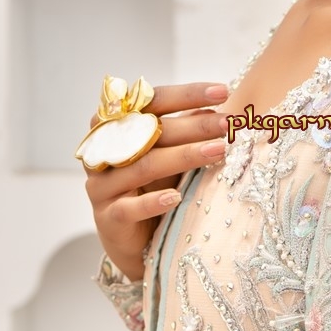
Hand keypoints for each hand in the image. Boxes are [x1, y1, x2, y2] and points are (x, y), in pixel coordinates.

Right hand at [84, 81, 230, 279]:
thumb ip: (186, 130)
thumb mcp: (171, 154)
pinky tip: (177, 197)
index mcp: (115, 126)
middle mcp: (103, 151)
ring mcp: (102, 185)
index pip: (151, 100)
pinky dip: (153, 202)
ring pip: (144, 166)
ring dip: (183, 157)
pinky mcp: (107, 218)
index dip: (186, 94)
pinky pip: (129, 208)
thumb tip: (218, 111)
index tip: (223, 92)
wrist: (132, 238)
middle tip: (228, 123)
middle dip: (193, 125)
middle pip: (148, 131)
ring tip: (219, 151)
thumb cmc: (154, 186)